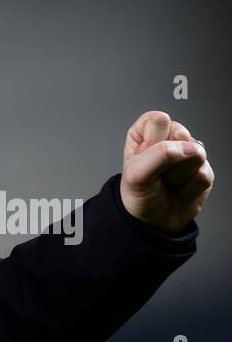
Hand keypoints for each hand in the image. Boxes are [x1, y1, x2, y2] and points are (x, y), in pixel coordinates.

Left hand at [120, 110, 214, 234]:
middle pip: (181, 133)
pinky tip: (180, 190)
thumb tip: (190, 147)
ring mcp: (188, 154)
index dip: (153, 141)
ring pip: (196, 153)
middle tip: (157, 172)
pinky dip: (189, 188)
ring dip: (179, 174)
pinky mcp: (203, 169)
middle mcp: (168, 140)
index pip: (157, 119)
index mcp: (145, 134)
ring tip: (168, 182)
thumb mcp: (136, 174)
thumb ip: (159, 154)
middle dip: (168, 158)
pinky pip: (204, 173)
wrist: (152, 222)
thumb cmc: (139, 195)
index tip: (144, 157)